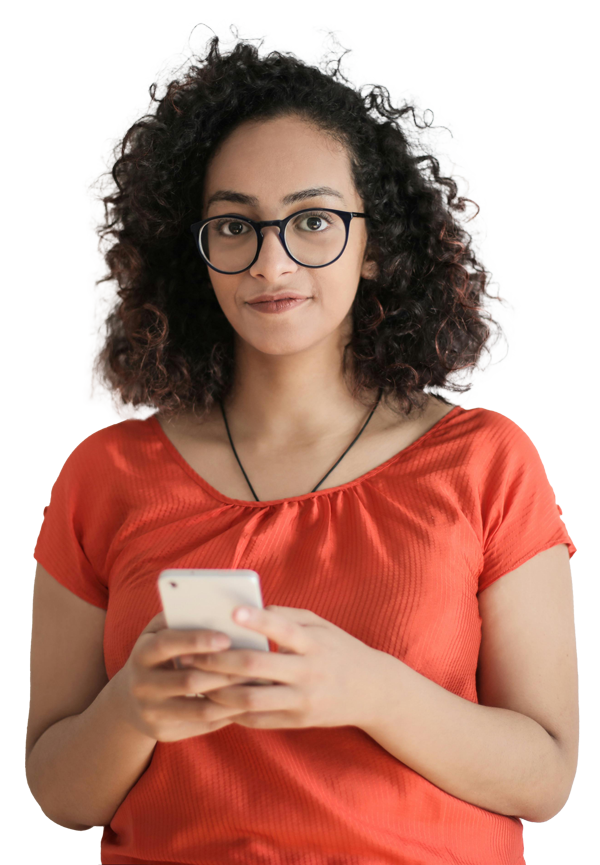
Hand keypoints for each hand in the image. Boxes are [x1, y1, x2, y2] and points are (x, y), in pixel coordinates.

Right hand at [114, 612, 252, 741]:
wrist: (130, 699)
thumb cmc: (158, 655)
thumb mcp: (159, 633)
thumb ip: (180, 618)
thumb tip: (216, 608)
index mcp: (142, 653)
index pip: (167, 644)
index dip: (197, 640)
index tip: (227, 637)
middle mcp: (141, 685)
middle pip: (188, 680)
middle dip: (225, 671)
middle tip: (256, 663)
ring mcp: (151, 712)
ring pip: (200, 707)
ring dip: (232, 696)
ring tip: (257, 684)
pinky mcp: (163, 733)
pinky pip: (202, 725)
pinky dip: (227, 714)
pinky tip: (246, 702)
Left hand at [182, 606, 382, 729]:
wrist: (373, 692)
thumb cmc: (339, 650)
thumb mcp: (322, 626)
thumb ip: (288, 617)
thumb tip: (251, 610)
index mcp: (315, 643)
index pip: (284, 629)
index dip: (258, 620)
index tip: (232, 611)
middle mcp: (308, 672)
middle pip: (257, 667)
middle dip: (218, 660)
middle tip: (189, 653)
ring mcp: (303, 700)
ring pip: (252, 699)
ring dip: (218, 691)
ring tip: (193, 680)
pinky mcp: (298, 722)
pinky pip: (258, 720)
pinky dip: (233, 712)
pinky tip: (213, 701)